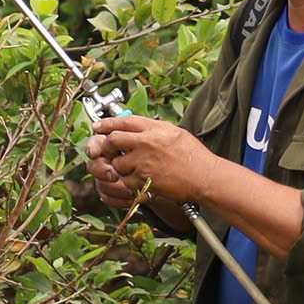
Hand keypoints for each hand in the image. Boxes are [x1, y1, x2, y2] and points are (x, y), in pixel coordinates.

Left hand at [90, 114, 220, 206]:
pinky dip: (129, 182)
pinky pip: (126, 181)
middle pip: (113, 140)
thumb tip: (136, 127)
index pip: (123, 121)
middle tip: (109, 151)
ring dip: (120, 167)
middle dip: (107, 146)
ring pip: (117, 164)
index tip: (98, 126)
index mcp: (154, 129)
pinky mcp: (144, 180)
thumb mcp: (174, 132)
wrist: (204, 177)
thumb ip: (153, 128)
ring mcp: (144, 162)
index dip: (107, 123)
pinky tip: (139, 180)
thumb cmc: (194, 156)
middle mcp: (146, 143)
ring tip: (132, 169)